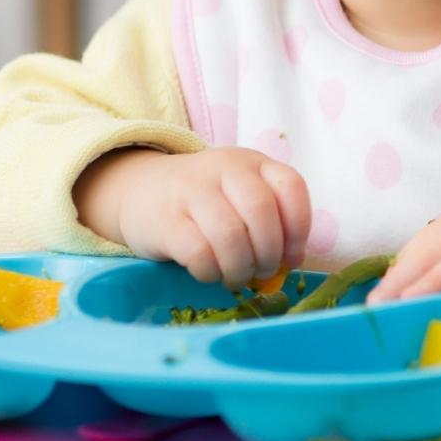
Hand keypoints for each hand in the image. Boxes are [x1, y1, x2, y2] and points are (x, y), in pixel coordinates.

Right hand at [74, 146, 310, 286]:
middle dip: (269, 252)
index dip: (299, 229)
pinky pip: (198, 253)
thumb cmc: (204, 202)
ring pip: (230, 235)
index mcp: (252, 162)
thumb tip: (289, 263)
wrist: (142, 190)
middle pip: (261, 212)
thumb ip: (267, 221)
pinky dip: (211, 272)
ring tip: (237, 277)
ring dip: (241, 268)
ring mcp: (192, 190)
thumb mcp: (239, 196)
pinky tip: (209, 273)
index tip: (292, 257)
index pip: (291, 187)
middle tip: (263, 271)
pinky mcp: (166, 219)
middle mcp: (225, 168)